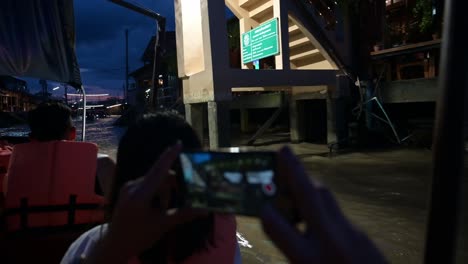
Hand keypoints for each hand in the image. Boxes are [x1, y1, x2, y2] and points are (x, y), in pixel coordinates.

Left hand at [87, 143, 205, 262]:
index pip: (159, 170)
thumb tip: (204, 210)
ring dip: (164, 191)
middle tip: (184, 195)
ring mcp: (128, 188)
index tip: (179, 143)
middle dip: (172, 185)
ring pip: (154, 181)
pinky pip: (146, 185)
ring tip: (166, 209)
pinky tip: (159, 208)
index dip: (170, 156)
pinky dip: (156, 192)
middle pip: (159, 176)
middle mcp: (132, 187)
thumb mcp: (162, 225)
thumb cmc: (138, 236)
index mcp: (140, 194)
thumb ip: (183, 214)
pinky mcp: (127, 191)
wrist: (114, 246)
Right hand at [261, 147, 386, 263]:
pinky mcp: (363, 236)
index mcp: (310, 260)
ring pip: (328, 200)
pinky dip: (323, 207)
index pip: (279, 228)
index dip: (266, 213)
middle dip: (294, 171)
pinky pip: (338, 214)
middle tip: (283, 150)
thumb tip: (280, 223)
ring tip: (294, 179)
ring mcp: (353, 236)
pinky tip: (316, 213)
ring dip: (309, 186)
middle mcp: (332, 243)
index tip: (258, 204)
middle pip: (310, 197)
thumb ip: (294, 251)